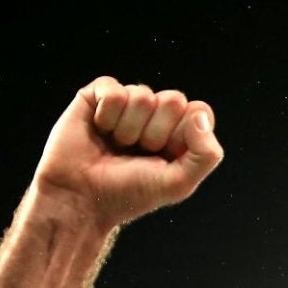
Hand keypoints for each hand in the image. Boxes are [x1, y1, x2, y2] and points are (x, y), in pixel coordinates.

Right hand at [30, 77, 222, 230]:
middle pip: (173, 98)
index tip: (164, 157)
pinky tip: (99, 130)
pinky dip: (106, 115)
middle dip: (155, 132)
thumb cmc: (129, 193)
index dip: (183, 134)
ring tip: (115, 146)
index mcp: (179, 133)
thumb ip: (206, 154)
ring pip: (142, 95)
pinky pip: (113, 89)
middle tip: (137, 153)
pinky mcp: (96, 96)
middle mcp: (154, 115)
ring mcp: (126, 103)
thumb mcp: (178, 184)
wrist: (81, 198)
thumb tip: (199, 114)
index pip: (199, 111)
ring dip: (127, 129)